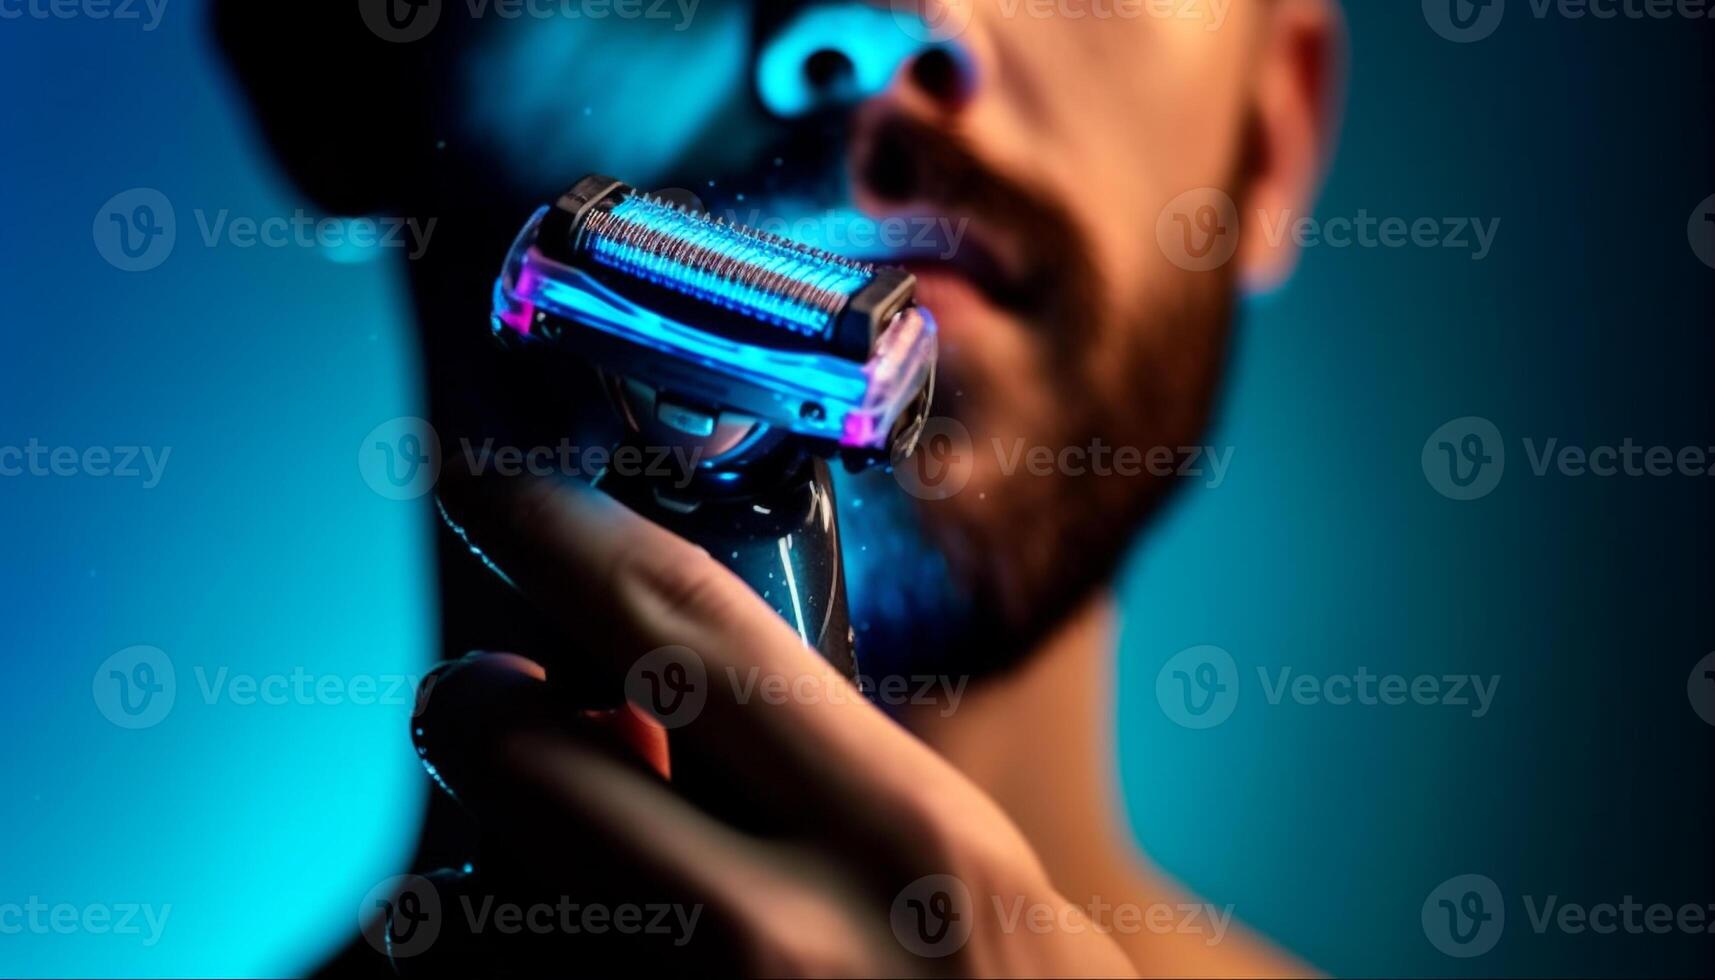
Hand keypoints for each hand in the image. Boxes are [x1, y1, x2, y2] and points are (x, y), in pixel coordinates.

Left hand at [409, 473, 1136, 976]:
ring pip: (476, 905)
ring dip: (485, 853)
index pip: (687, 626)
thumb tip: (633, 698)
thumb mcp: (964, 866)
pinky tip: (576, 941)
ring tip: (554, 844)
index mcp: (902, 835)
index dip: (560, 532)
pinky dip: (511, 944)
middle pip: (521, 756)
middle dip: (472, 702)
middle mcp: (783, 938)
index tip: (493, 482)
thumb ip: (827, 772)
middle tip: (484, 689)